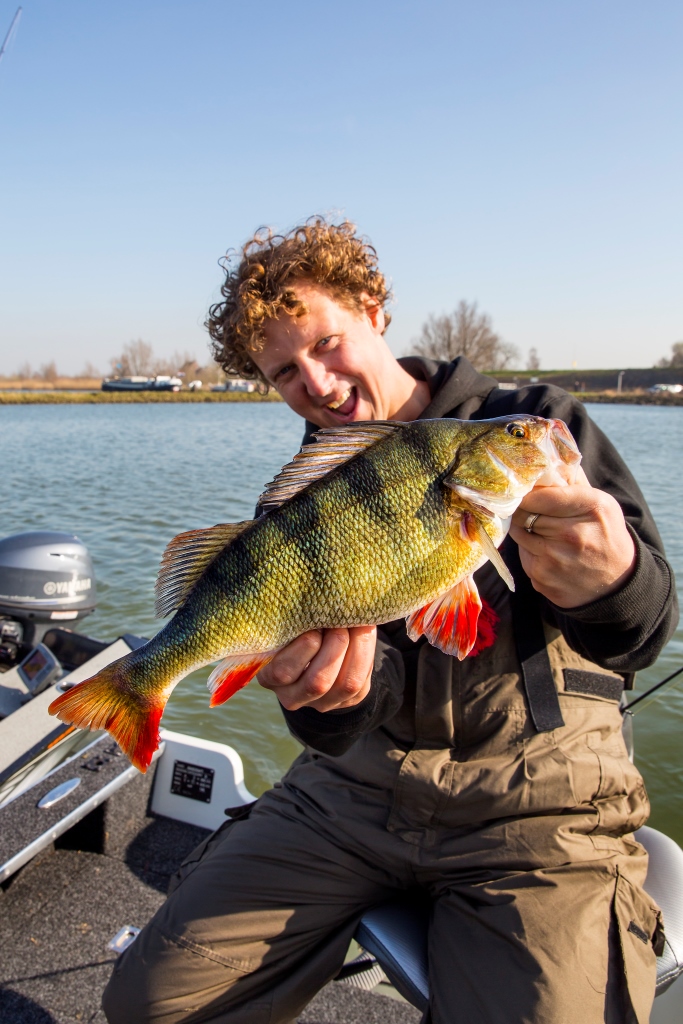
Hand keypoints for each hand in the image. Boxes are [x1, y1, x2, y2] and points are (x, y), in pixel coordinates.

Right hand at [257, 626, 375, 711]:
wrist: (315, 648)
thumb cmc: (293, 630)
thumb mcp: (286, 626)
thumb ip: (294, 620)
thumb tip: (318, 598)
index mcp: (270, 677)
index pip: (283, 671)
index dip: (304, 644)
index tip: (314, 617)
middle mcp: (293, 696)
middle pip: (318, 682)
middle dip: (335, 643)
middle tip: (339, 616)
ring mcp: (322, 703)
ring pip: (346, 684)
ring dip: (356, 647)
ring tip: (355, 621)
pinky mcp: (347, 701)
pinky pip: (362, 682)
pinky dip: (366, 651)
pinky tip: (364, 630)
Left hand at [509, 467, 635, 608]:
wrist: (617, 583)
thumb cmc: (605, 535)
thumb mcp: (601, 503)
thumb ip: (573, 480)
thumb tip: (546, 455)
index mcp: (591, 508)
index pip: (540, 495)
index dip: (527, 493)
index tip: (523, 491)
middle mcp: (572, 534)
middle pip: (525, 513)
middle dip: (525, 510)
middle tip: (531, 511)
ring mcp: (556, 559)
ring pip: (518, 533)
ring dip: (525, 530)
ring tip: (542, 532)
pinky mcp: (542, 578)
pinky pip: (523, 556)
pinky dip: (530, 552)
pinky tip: (549, 554)